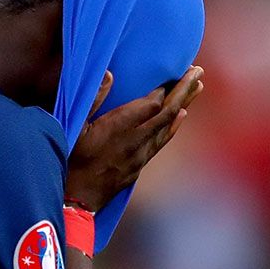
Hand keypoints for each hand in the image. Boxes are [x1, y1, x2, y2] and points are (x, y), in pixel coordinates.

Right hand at [64, 66, 203, 212]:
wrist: (78, 197)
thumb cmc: (71, 158)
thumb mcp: (75, 125)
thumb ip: (94, 98)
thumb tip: (109, 73)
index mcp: (120, 127)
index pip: (152, 104)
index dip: (166, 88)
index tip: (177, 71)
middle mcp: (136, 140)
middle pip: (168, 112)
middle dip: (184, 90)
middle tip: (198, 71)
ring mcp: (141, 154)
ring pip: (169, 126)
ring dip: (184, 105)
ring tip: (198, 87)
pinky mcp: (140, 165)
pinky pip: (163, 141)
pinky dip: (174, 125)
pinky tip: (181, 116)